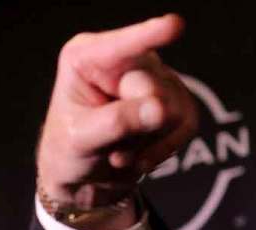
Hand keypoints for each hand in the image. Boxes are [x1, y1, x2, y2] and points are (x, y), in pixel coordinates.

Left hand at [36, 15, 197, 221]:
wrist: (83, 178)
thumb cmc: (68, 151)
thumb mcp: (80, 139)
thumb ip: (116, 122)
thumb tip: (160, 110)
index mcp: (86, 56)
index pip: (122, 46)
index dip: (149, 34)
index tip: (174, 25)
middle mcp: (124, 58)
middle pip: (151, 89)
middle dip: (135, 126)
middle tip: (110, 148)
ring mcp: (153, 76)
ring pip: (174, 110)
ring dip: (146, 143)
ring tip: (118, 153)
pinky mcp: (175, 99)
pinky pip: (187, 123)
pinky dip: (163, 149)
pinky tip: (139, 157)